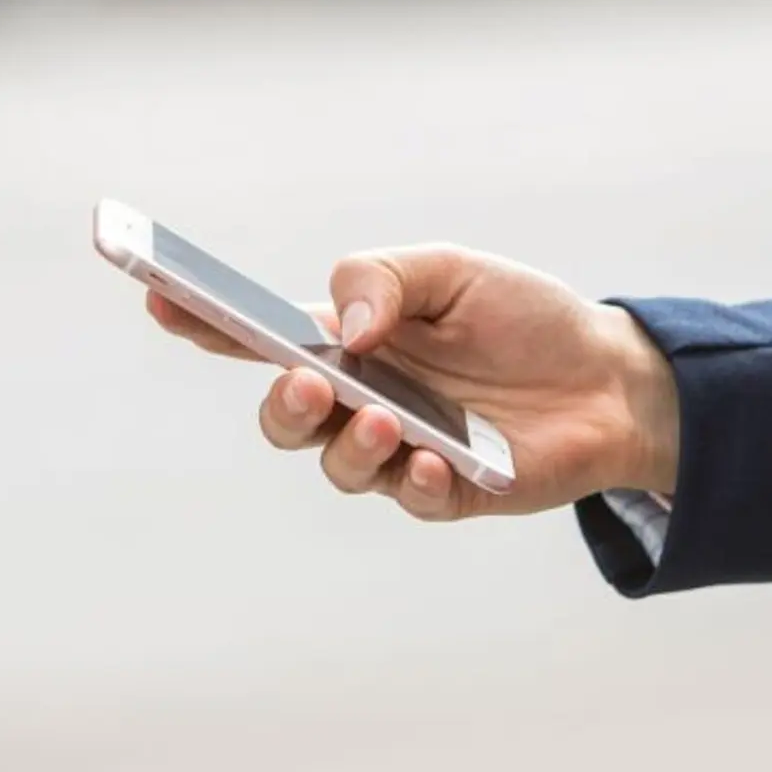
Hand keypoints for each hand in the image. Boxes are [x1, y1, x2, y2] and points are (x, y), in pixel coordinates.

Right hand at [146, 245, 678, 520]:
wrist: (610, 375)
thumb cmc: (523, 318)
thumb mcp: (455, 272)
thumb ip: (387, 280)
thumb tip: (344, 326)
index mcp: (347, 341)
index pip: (259, 337)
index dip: (203, 324)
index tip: (161, 301)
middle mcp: (362, 400)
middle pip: (284, 418)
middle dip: (281, 405)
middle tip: (309, 384)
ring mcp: (401, 451)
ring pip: (338, 466)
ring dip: (351, 446)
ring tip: (388, 421)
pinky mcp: (449, 492)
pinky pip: (412, 499)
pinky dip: (417, 481)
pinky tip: (437, 462)